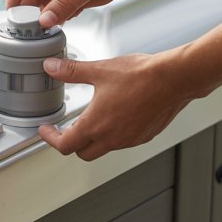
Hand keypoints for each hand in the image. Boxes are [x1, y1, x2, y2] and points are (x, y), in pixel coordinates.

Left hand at [37, 51, 199, 160]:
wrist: (175, 79)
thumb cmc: (142, 76)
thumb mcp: (99, 70)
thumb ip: (71, 71)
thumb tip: (52, 68)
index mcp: (96, 125)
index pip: (65, 145)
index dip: (50, 139)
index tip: (47, 130)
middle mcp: (112, 138)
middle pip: (82, 153)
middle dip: (71, 143)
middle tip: (66, 129)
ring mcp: (129, 140)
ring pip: (104, 148)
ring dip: (93, 139)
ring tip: (92, 118)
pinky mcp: (144, 136)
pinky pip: (123, 142)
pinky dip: (113, 135)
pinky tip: (116, 116)